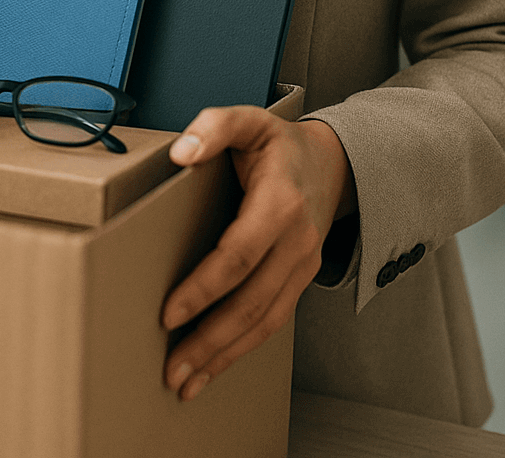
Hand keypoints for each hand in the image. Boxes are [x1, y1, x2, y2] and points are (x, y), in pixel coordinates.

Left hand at [160, 106, 354, 401]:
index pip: (238, 255)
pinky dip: (242, 349)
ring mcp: (301, 266)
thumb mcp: (249, 121)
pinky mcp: (298, 280)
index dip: (205, 288)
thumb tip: (181, 152)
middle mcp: (295, 242)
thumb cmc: (280, 145)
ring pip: (264, 322)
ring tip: (186, 383)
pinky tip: (214, 365)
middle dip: (210, 340)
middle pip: (251, 302)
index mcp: (279, 204)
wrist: (334, 163)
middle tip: (172, 369)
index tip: (170, 312)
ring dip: (224, 355)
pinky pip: (271, 321)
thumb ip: (215, 126)